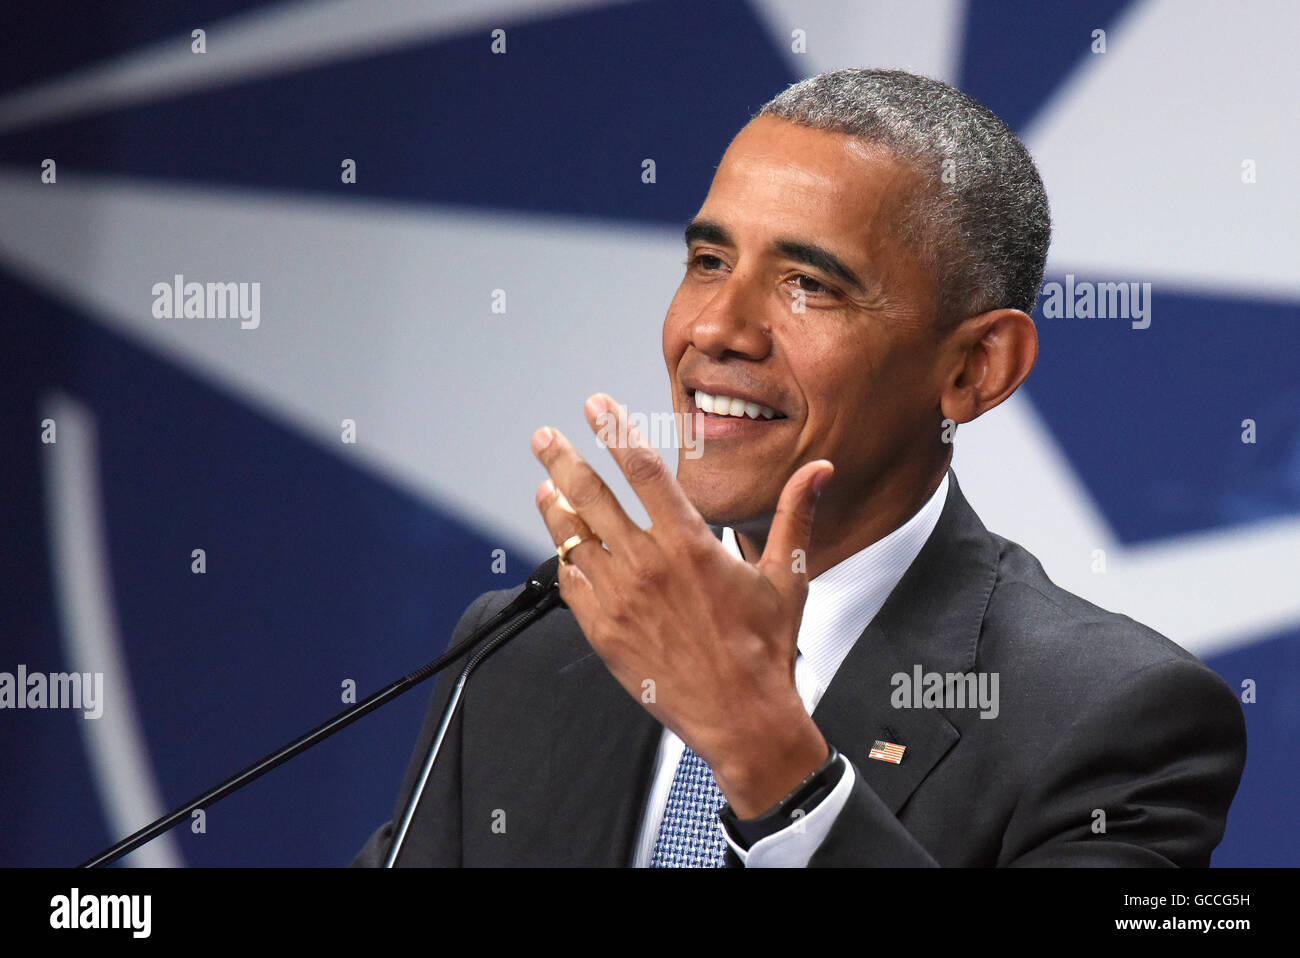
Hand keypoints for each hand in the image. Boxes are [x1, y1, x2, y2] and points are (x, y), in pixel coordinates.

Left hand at [531, 392, 833, 815]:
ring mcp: (620, 599)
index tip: (595, 404)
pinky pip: (572, 584)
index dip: (614, 430)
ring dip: (554, 507)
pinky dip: (565, 559)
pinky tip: (563, 547)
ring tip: (544, 486)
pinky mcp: (604, 632)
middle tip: (543, 436)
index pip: (642, 469)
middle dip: (562, 459)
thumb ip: (796, 514)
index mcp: (690, 543)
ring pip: (573, 538)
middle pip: (590, 496)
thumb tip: (821, 468)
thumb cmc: (767, 647)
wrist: (741, 717)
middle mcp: (647, 565)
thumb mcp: (788, 575)